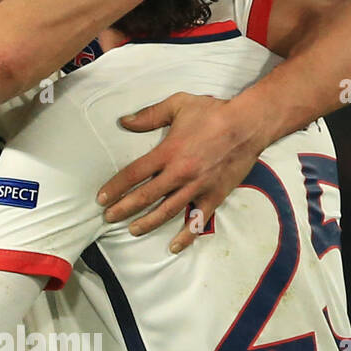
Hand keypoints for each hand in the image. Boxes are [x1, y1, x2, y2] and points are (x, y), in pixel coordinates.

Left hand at [97, 92, 264, 251]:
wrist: (248, 124)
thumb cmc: (213, 112)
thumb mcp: (178, 104)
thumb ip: (149, 115)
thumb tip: (123, 122)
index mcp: (168, 152)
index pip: (133, 174)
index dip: (115, 187)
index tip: (102, 198)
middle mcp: (179, 173)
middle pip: (145, 196)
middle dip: (123, 209)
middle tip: (108, 218)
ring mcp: (197, 187)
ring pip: (167, 211)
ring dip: (147, 223)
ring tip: (132, 230)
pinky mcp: (214, 196)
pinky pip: (198, 220)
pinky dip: (186, 236)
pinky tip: (174, 246)